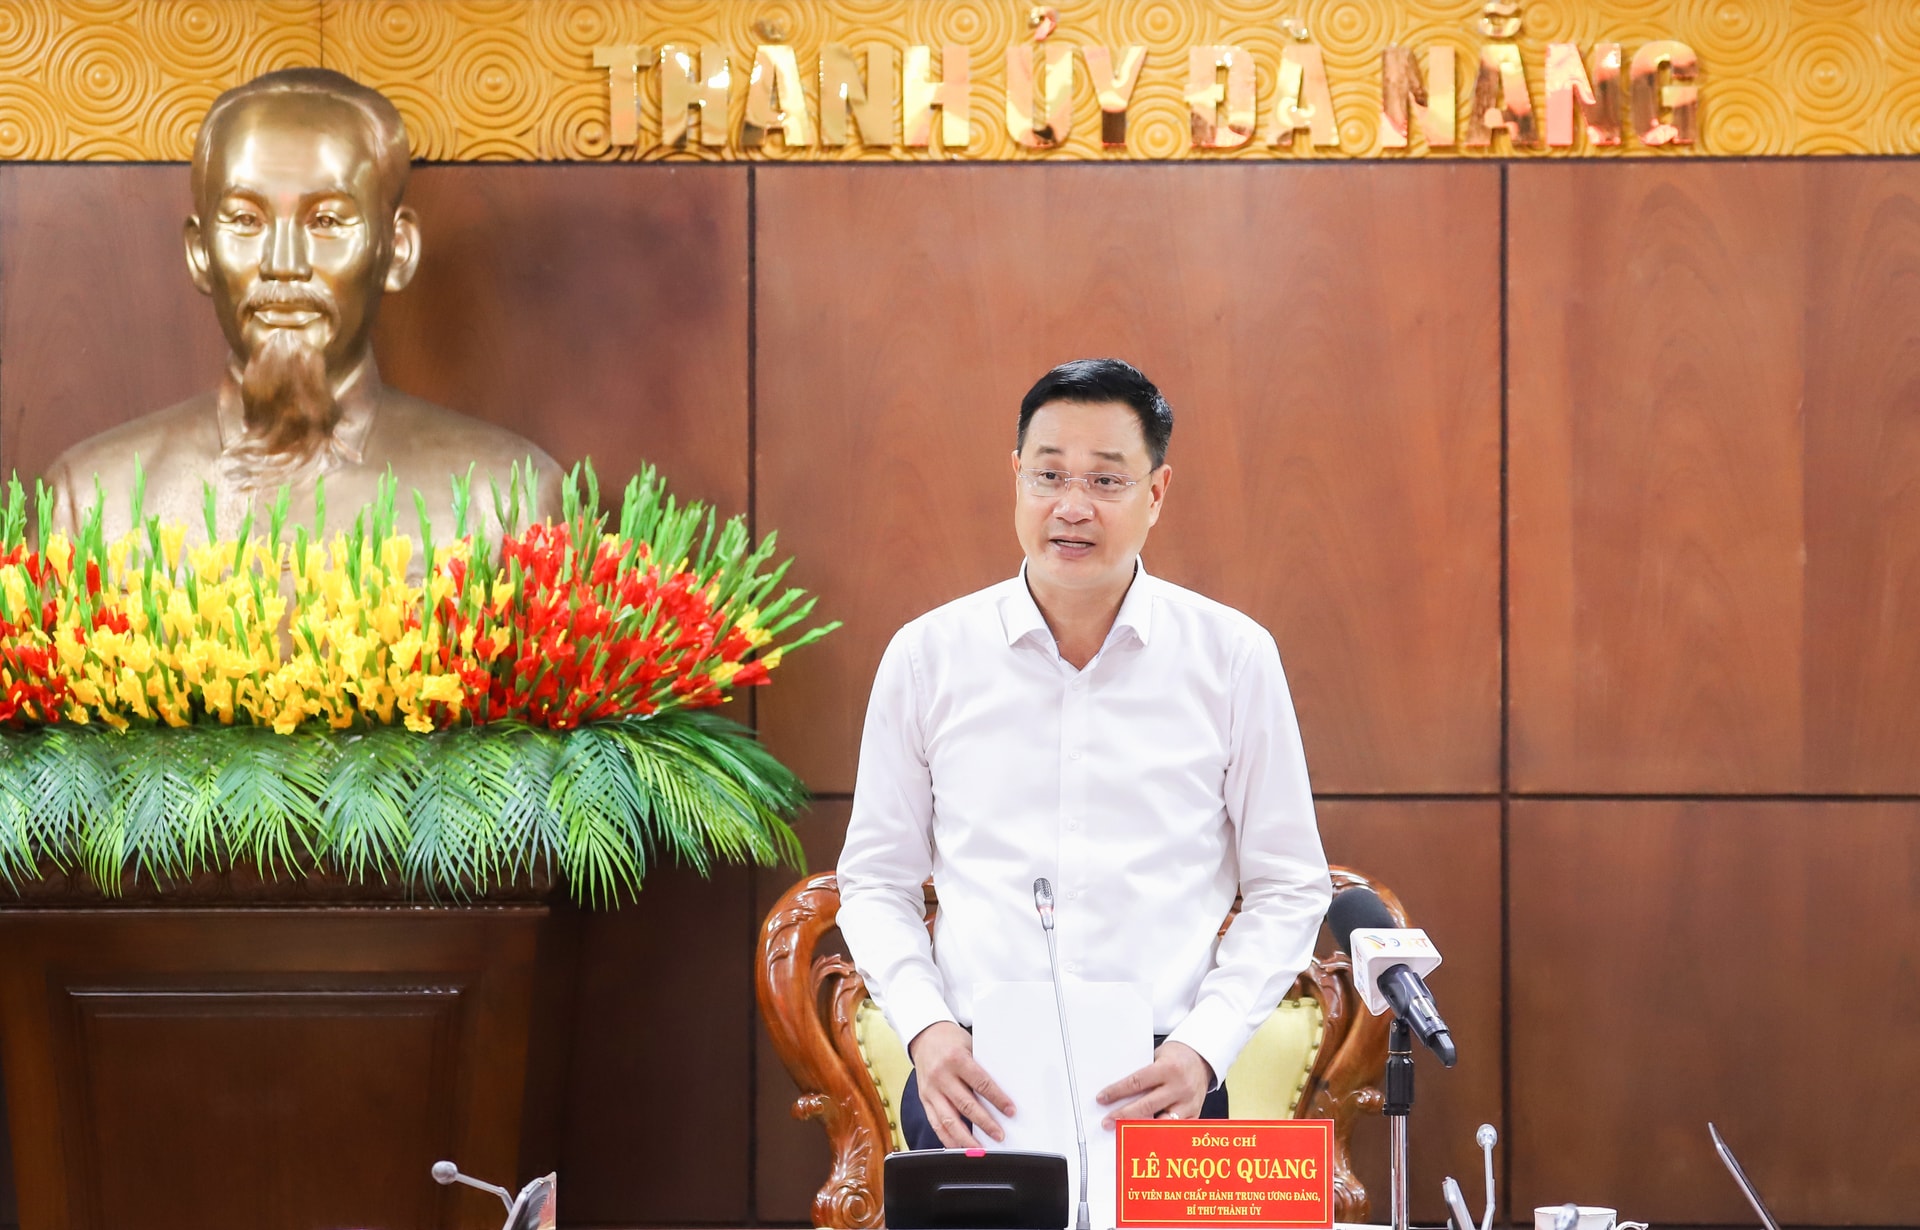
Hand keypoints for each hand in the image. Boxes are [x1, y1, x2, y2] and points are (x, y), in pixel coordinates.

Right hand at [908, 1021, 1016, 1147]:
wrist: (924, 1036)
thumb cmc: (951, 1041)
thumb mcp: (970, 1045)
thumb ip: (981, 1068)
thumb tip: (1001, 1092)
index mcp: (956, 1059)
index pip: (981, 1083)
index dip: (997, 1098)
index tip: (1010, 1110)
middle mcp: (941, 1076)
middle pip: (966, 1104)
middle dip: (985, 1122)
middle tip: (999, 1135)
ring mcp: (930, 1090)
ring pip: (948, 1120)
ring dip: (966, 1138)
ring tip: (980, 1149)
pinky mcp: (924, 1099)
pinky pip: (935, 1123)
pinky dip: (948, 1138)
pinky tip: (959, 1147)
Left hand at [1096, 1040, 1213, 1128]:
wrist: (1201, 1060)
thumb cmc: (1176, 1058)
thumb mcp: (1157, 1057)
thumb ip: (1143, 1076)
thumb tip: (1119, 1094)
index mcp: (1168, 1069)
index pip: (1137, 1082)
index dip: (1117, 1092)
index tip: (1103, 1099)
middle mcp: (1179, 1087)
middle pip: (1146, 1106)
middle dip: (1124, 1116)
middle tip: (1107, 1122)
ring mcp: (1188, 1103)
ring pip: (1162, 1123)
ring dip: (1141, 1130)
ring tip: (1125, 1134)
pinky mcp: (1194, 1114)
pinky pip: (1175, 1130)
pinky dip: (1160, 1135)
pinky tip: (1146, 1138)